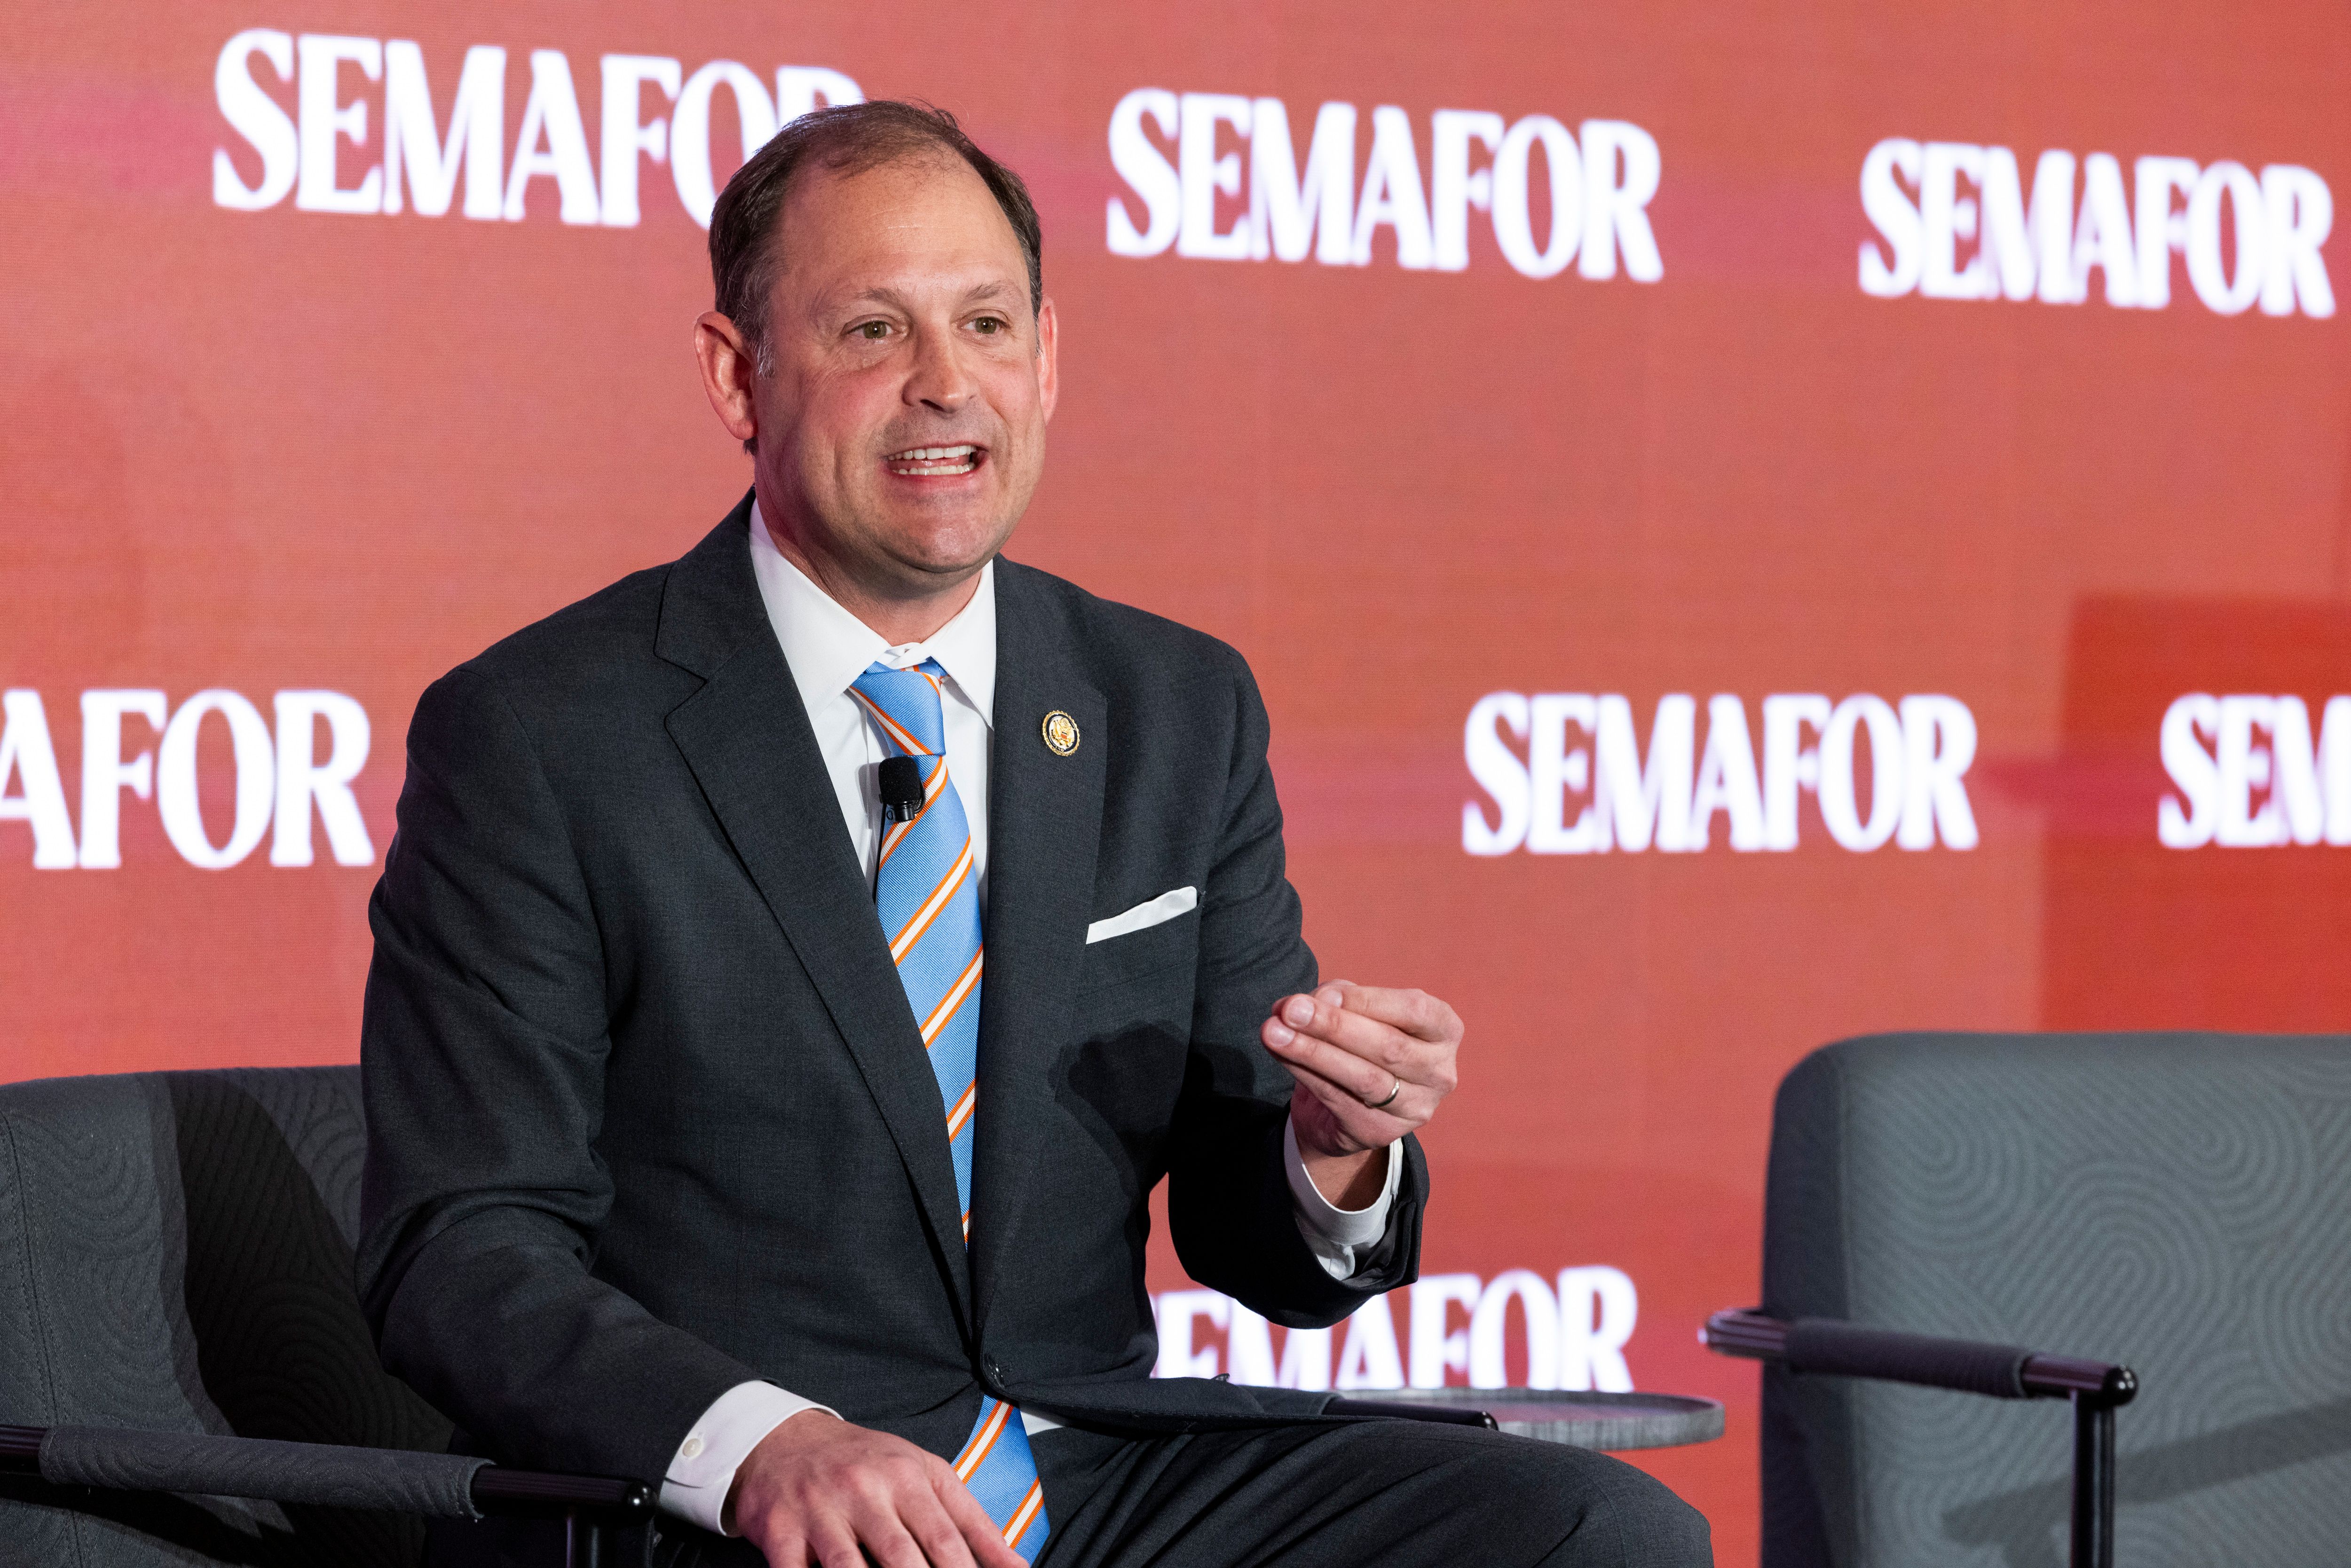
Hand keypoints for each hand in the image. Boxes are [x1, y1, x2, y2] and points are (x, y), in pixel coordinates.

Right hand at [725, 1409, 1027, 1567]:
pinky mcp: (780, 1532)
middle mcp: (864, 1492)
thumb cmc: (865, 1461)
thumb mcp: (925, 1474)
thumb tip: (1017, 1566)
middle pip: (901, 1557)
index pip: (945, 1538)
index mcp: (905, 1478)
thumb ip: (972, 1522)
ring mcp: (820, 1512)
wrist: (784, 1438)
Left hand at [1260, 981, 1461, 1206]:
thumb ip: (1341, 997)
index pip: (1413, 1010)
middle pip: (1388, 1046)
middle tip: (1290, 1009)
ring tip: (1273, 1032)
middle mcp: (1439, 1072)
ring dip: (1313, 1052)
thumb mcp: (1357, 1009)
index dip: (1366, 1000)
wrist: (1352, 1102)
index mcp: (1444, 1029)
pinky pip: (1339, 1099)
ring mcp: (1415, 1107)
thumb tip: (1320, 1000)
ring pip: (1363, 1077)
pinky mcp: (1381, 1131)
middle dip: (1333, 1026)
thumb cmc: (1361, 1039)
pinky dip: (1305, 1073)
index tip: (1322, 994)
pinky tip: (1281, 1053)